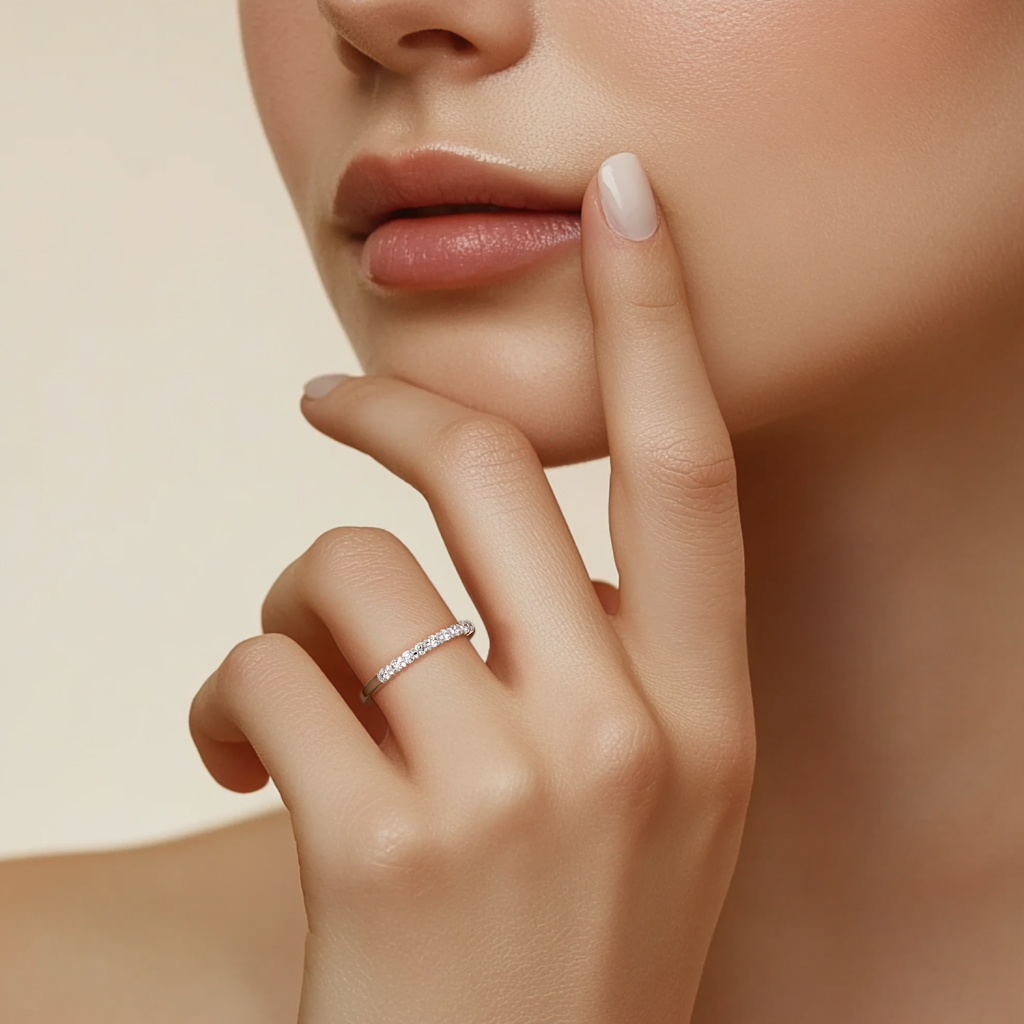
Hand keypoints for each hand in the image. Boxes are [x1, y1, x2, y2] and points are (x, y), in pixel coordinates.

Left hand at [190, 153, 752, 1023]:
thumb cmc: (567, 951)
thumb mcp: (649, 803)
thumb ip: (611, 665)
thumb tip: (521, 549)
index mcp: (702, 718)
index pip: (690, 475)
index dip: (660, 320)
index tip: (625, 204)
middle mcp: (621, 737)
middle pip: (490, 473)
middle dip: (391, 409)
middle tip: (325, 399)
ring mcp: (503, 793)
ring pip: (344, 572)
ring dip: (291, 606)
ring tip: (286, 687)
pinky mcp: (378, 847)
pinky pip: (262, 675)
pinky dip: (226, 702)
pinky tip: (246, 765)